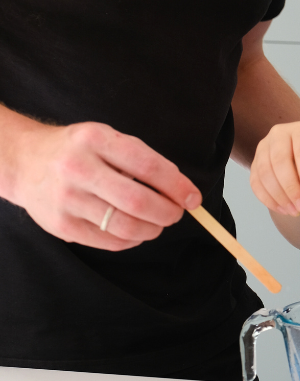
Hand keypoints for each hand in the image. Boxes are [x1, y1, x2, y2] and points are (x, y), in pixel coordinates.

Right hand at [6, 120, 200, 251]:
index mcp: (95, 140)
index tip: (193, 198)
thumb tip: (181, 189)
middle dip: (168, 212)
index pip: (148, 167)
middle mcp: (78, 168)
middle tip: (176, 213)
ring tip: (158, 224)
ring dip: (153, 229)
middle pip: (138, 201)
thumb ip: (141, 159)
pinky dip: (132, 240)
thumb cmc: (76, 151)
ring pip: (125, 226)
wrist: (25, 162)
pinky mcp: (61, 225)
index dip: (177, 186)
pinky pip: (110, 242)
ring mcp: (67, 199)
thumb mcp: (106, 138)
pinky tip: (135, 231)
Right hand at [250, 121, 299, 215]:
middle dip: (291, 189)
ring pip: (264, 173)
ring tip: (294, 211)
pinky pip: (255, 182)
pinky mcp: (254, 162)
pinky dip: (268, 199)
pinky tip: (282, 209)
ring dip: (279, 196)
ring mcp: (263, 147)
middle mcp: (279, 134)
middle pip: (279, 161)